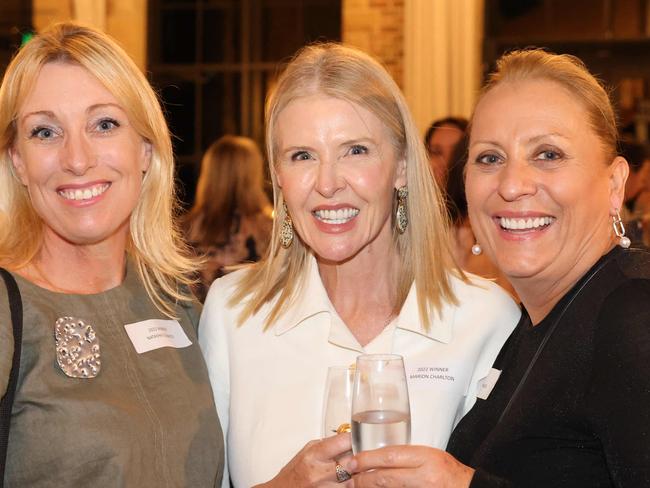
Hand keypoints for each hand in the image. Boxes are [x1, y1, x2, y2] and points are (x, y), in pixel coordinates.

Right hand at [257, 433, 353, 487]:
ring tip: (350, 473)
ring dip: (354, 476)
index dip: (353, 439)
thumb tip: (345, 437)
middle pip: (352, 462)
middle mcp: (319, 472)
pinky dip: (348, 486)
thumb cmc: (293, 473)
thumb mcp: (307, 451)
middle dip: (357, 459)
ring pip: (352, 481)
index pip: (343, 441)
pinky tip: (342, 483)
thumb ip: (326, 444)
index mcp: (314, 455)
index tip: (357, 439)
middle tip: (358, 457)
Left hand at [345, 445, 474, 487]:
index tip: (352, 461)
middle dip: (363, 478)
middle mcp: (424, 476)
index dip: (367, 459)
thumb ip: (405, 456)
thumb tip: (377, 458)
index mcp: (425, 458)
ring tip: (357, 486)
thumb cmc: (449, 471)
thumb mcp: (428, 455)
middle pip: (386, 477)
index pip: (390, 456)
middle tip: (348, 478)